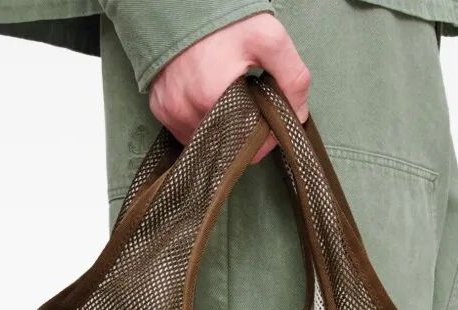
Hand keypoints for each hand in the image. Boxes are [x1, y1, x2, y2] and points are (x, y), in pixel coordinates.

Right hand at [148, 14, 309, 161]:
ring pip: (208, 143)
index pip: (249, 145)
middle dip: (245, 132)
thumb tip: (297, 117)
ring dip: (224, 130)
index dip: (266, 136)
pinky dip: (202, 123)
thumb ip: (293, 79)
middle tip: (249, 102)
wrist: (183, 3)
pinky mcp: (160, 110)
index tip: (270, 117)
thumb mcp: (269, 39)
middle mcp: (186, 112)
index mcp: (212, 99)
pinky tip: (209, 100)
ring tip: (228, 97)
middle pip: (228, 146)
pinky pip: (187, 133)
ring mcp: (170, 113)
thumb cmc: (225, 21)